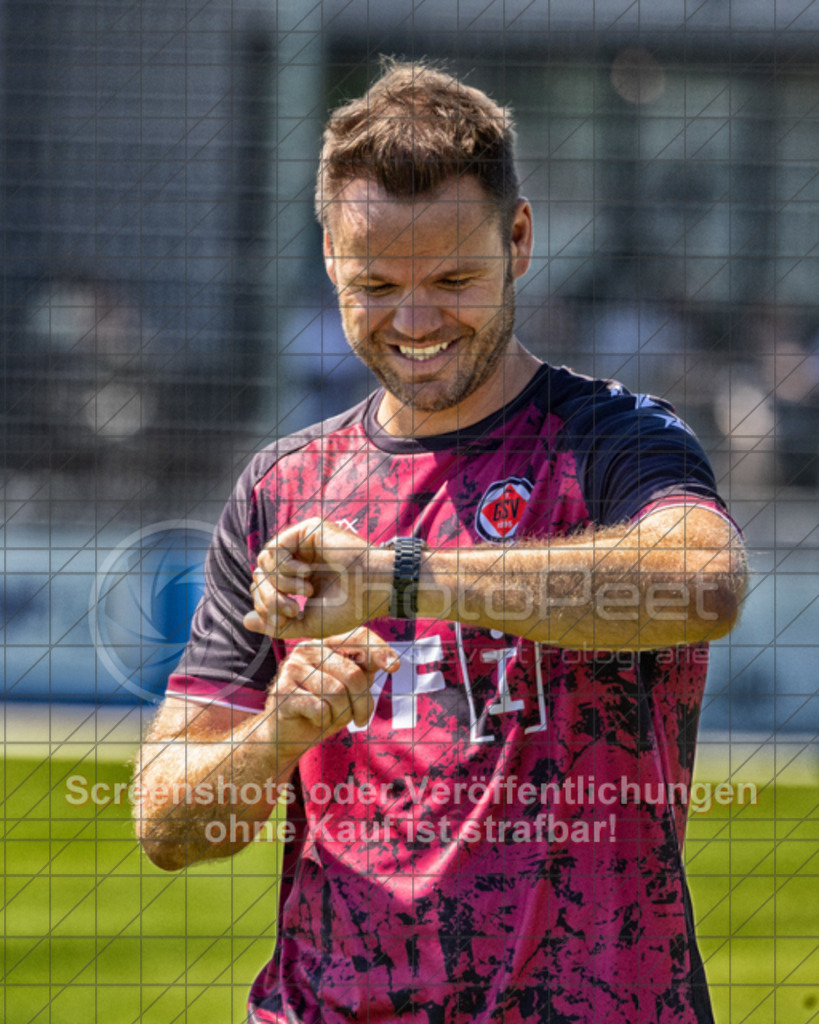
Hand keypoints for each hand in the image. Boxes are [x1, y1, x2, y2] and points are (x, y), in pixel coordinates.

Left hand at [244, 517, 392, 638]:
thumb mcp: (307, 624)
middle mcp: (298, 560)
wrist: (373, 589)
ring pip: (263, 562)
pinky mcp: (305, 530)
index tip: (289, 618)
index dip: (265, 607)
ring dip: (279, 583)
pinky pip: (274, 548)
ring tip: (305, 591)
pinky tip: (306, 575)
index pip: (264, 589)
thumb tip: (245, 621)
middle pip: (259, 576)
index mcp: (299, 581)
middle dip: (268, 598)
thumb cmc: (349, 608)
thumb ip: (276, 625)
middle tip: (292, 609)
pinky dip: (284, 568)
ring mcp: (302, 544)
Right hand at [267, 627, 398, 757]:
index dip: (379, 650)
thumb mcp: (348, 689)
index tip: (395, 667)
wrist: (287, 734)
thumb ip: (364, 672)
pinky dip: (324, 721)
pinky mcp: (282, 691)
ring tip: (332, 717)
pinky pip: (320, 709)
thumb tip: (392, 663)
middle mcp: (308, 649)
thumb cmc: (322, 709)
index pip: (359, 637)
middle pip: (353, 674)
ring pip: (337, 693)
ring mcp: (292, 667)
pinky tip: (313, 719)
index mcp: (326, 644)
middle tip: (361, 719)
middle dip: (363, 703)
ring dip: (342, 714)